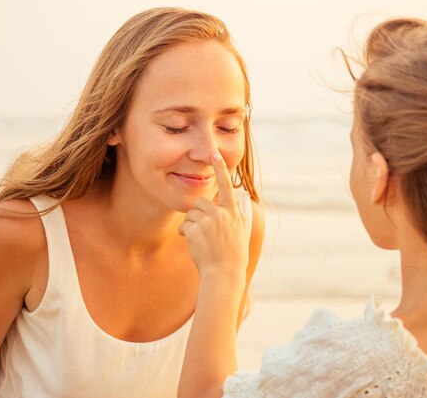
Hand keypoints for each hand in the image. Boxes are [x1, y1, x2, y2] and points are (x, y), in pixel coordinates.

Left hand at [178, 152, 248, 279]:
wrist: (224, 273)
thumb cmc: (233, 256)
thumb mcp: (241, 232)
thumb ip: (237, 216)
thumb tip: (239, 201)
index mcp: (233, 212)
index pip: (226, 186)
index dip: (220, 168)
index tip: (214, 153)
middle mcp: (221, 213)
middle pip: (200, 203)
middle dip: (198, 214)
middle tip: (204, 232)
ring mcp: (208, 221)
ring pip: (191, 214)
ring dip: (192, 225)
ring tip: (201, 241)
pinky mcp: (195, 229)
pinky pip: (185, 226)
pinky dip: (186, 235)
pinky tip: (195, 245)